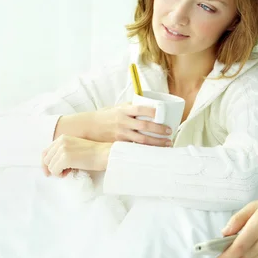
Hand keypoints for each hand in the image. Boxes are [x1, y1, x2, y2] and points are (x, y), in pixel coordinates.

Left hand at [41, 135, 111, 177]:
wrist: (104, 154)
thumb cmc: (93, 154)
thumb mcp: (75, 148)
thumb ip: (63, 151)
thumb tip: (52, 164)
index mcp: (63, 138)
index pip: (46, 151)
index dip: (46, 163)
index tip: (49, 172)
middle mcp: (61, 141)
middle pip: (46, 159)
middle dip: (53, 168)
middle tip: (64, 172)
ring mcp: (62, 149)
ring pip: (50, 166)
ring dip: (58, 172)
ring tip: (69, 171)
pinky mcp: (65, 158)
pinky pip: (55, 170)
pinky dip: (60, 174)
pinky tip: (70, 172)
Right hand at [57, 104, 172, 146]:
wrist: (89, 127)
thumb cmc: (105, 116)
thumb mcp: (117, 107)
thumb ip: (132, 107)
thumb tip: (149, 105)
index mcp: (124, 110)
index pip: (140, 109)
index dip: (152, 111)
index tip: (164, 115)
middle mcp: (123, 121)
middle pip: (144, 126)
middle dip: (158, 130)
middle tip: (169, 132)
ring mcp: (121, 134)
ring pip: (141, 139)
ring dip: (156, 142)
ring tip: (167, 144)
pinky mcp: (119, 143)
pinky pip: (135, 147)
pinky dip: (145, 149)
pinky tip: (154, 151)